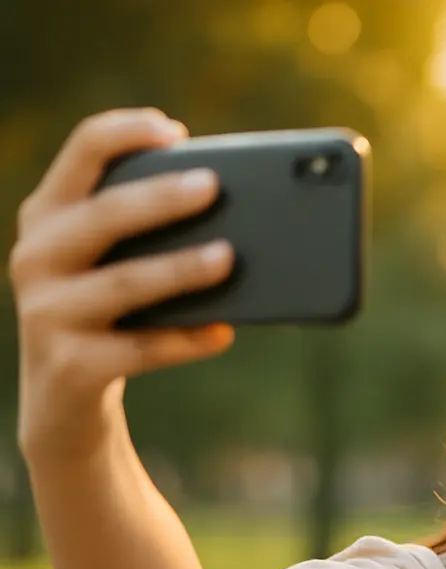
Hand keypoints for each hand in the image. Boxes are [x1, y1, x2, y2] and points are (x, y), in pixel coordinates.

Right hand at [10, 108, 235, 461]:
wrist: (63, 399)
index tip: (175, 130)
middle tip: (214, 186)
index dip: (126, 132)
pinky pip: (139, 349)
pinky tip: (223, 333)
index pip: (82, 151)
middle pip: (102, 215)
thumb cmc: (112, 313)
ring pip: (123, 284)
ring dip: (180, 269)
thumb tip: (245, 211)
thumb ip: (154, 229)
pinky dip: (185, 340)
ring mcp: (47, 312)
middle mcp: (37, 255)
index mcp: (50, 214)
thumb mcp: (116, 262)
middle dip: (159, 198)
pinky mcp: (71, 365)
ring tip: (229, 257)